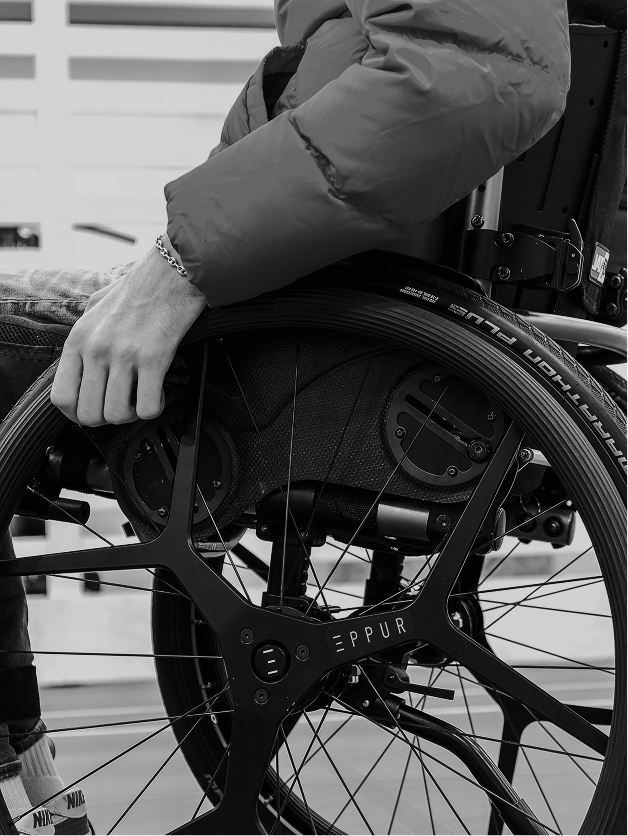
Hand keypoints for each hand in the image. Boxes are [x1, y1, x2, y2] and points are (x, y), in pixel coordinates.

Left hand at [51, 245, 206, 425]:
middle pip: (89, 413)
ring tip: (141, 399)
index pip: (62, 396)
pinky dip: (154, 408)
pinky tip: (159, 393)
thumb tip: (81, 360)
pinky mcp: (153, 358)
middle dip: (107, 418)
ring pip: (117, 415)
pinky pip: (147, 407)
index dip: (78, 414)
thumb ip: (85, 336)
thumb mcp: (95, 307)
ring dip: (132, 415)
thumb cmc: (139, 289)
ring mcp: (124, 354)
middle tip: (122, 406)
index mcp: (79, 339)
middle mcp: (97, 348)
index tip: (94, 411)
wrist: (171, 274)